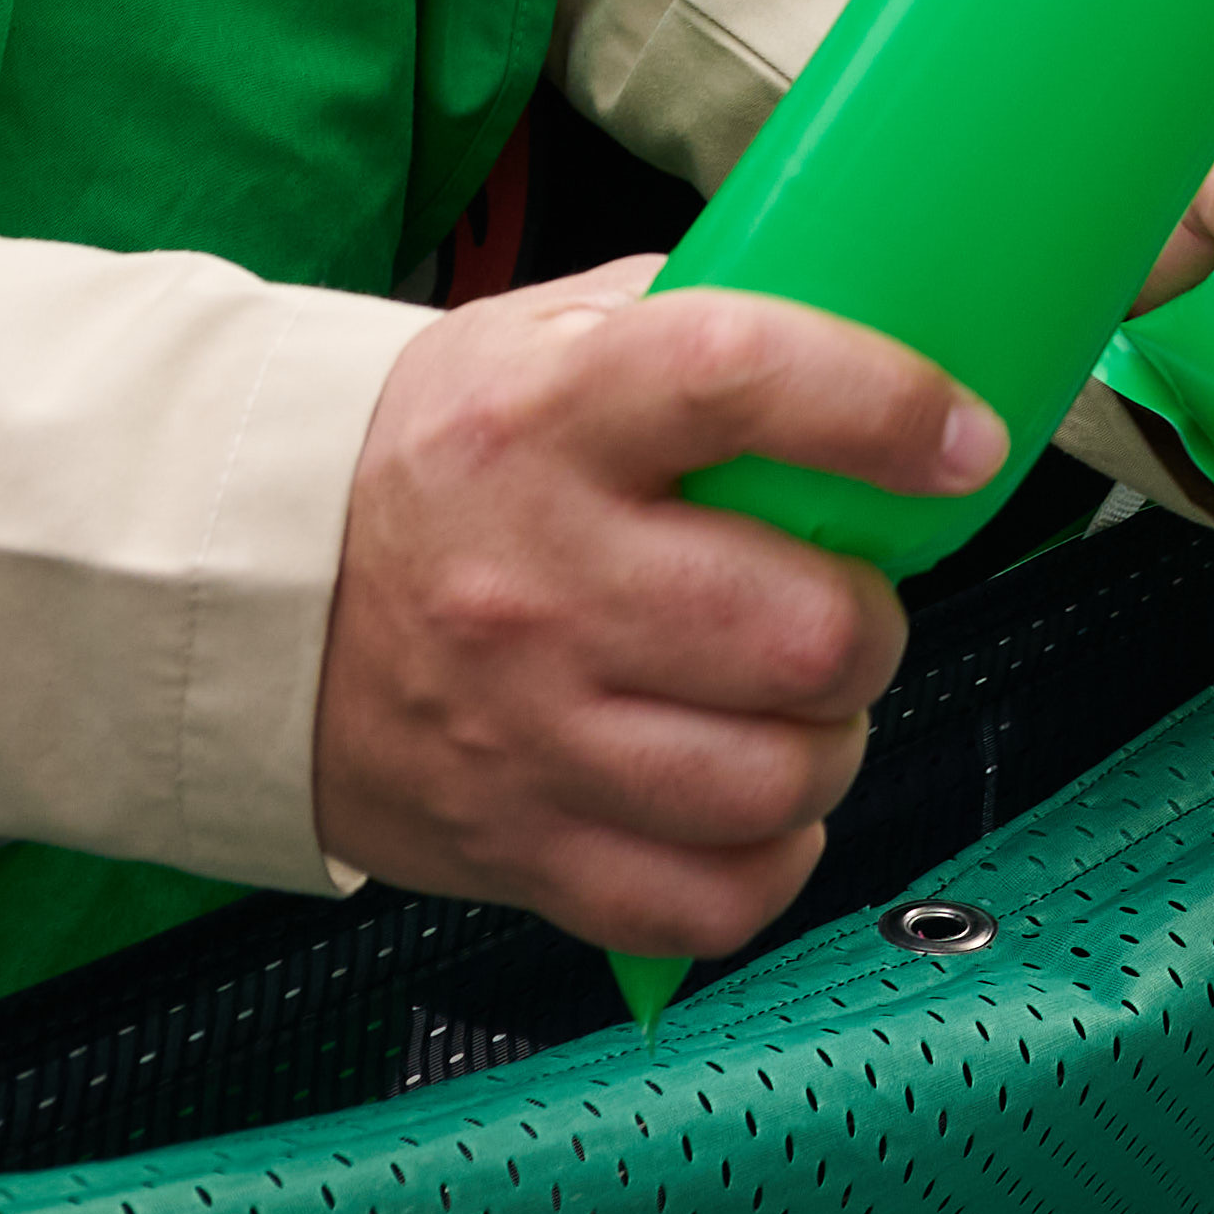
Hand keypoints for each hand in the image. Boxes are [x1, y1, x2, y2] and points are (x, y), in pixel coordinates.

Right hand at [311, 268, 995, 957]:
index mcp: (555, 414)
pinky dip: (767, 861)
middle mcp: (540, 576)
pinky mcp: (515, 844)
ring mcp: (525, 729)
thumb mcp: (549, 336)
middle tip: (847, 607)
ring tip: (802, 709)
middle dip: (868, 624)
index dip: (884, 410)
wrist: (252, 594)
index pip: (747, 380)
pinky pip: (705, 899)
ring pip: (771, 779)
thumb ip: (702, 319)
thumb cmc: (441, 459)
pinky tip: (753, 804)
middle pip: (799, 629)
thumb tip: (878, 313)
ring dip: (828, 747)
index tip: (961, 439)